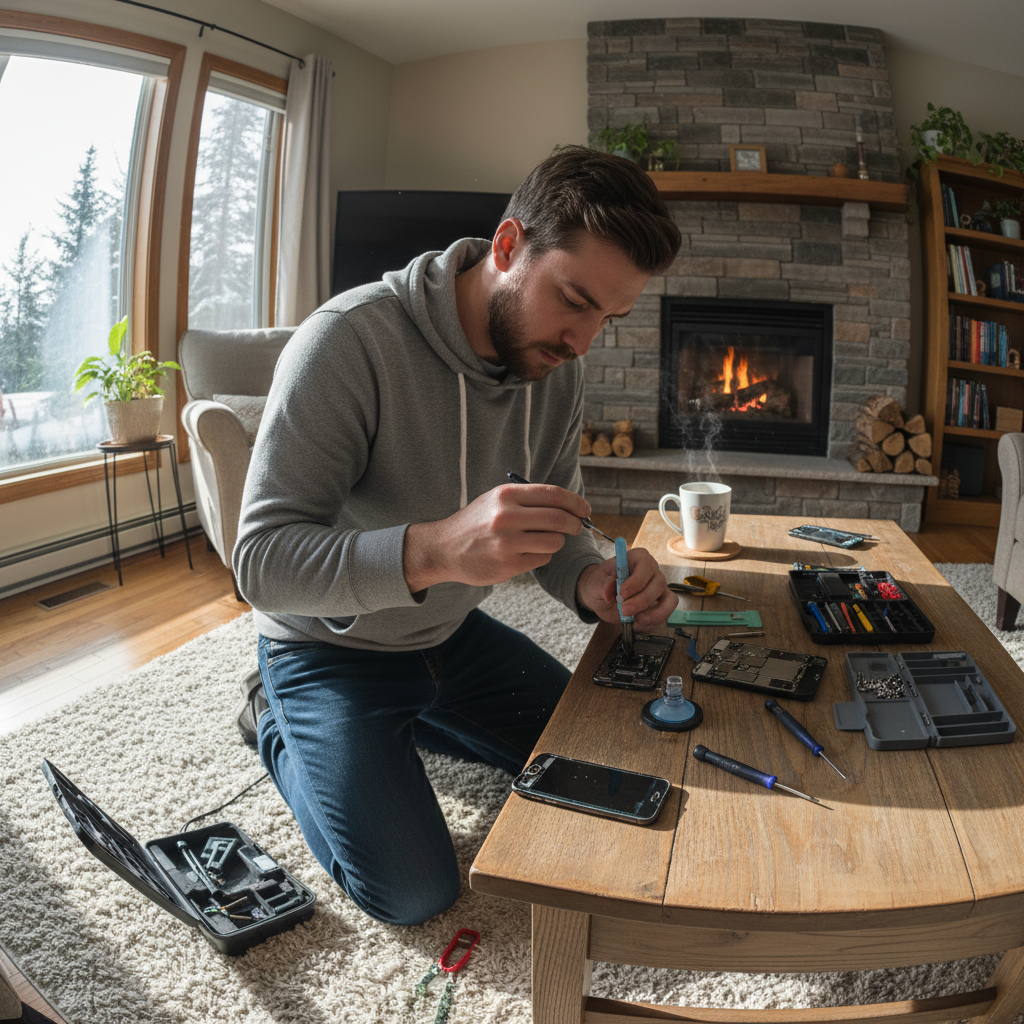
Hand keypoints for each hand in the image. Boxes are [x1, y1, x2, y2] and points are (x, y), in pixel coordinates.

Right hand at [404, 483, 588, 591]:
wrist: (445, 548)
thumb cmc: (477, 522)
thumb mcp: (497, 499)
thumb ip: (529, 499)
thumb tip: (570, 505)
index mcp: (506, 495)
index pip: (554, 495)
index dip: (576, 502)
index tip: (585, 509)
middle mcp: (507, 517)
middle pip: (560, 519)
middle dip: (575, 524)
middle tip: (577, 527)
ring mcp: (507, 543)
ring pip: (555, 541)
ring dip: (557, 542)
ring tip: (543, 540)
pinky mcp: (509, 565)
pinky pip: (543, 559)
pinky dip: (543, 555)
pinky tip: (528, 552)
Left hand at [576, 547, 676, 630]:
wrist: (601, 597)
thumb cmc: (601, 583)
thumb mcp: (596, 581)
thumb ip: (603, 584)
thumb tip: (610, 592)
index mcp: (638, 558)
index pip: (646, 565)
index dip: (637, 581)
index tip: (622, 593)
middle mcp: (653, 572)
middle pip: (658, 584)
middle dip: (642, 601)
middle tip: (624, 610)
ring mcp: (659, 589)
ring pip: (668, 600)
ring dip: (653, 614)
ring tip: (635, 620)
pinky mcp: (661, 605)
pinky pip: (665, 615)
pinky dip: (652, 624)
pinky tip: (636, 625)